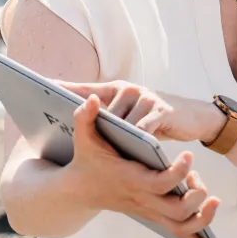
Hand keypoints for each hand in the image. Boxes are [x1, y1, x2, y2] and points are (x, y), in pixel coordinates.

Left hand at [61, 82, 221, 145]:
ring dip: (109, 135)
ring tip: (92, 147)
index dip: (64, 88)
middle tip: (61, 128)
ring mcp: (144, 98)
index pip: (85, 89)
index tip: (42, 86)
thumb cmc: (155, 119)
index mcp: (115, 89)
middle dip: (85, 121)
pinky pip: (142, 128)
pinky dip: (133, 140)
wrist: (194, 117)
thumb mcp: (129, 117)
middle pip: (100, 109)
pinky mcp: (161, 110)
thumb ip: (107, 120)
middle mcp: (128, 89)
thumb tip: (79, 124)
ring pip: (120, 120)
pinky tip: (126, 151)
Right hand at [64, 94, 219, 237]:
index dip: (178, 172)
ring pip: (180, 226)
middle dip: (196, 198)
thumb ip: (85, 117)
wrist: (78, 191)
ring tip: (213, 201)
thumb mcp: (83, 137)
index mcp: (130, 179)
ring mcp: (148, 210)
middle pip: (176, 211)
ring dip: (202, 219)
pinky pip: (177, 233)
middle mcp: (141, 198)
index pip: (159, 182)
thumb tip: (92, 99)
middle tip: (201, 182)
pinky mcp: (152, 215)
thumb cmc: (87, 160)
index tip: (189, 155)